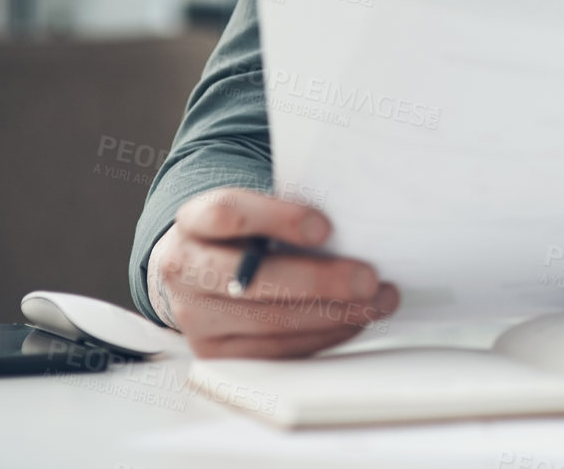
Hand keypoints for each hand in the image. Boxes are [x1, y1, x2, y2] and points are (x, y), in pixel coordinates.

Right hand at [147, 187, 398, 357]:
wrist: (197, 272)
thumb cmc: (244, 234)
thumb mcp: (255, 209)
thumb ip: (289, 212)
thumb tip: (357, 217)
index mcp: (194, 220)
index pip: (227, 214)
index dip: (278, 220)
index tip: (326, 228)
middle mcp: (185, 269)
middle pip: (254, 279)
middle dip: (320, 281)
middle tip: (369, 278)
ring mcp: (195, 317)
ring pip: (269, 321)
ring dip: (334, 313)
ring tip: (378, 300)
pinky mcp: (215, 353)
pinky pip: (276, 350)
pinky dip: (323, 335)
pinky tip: (355, 320)